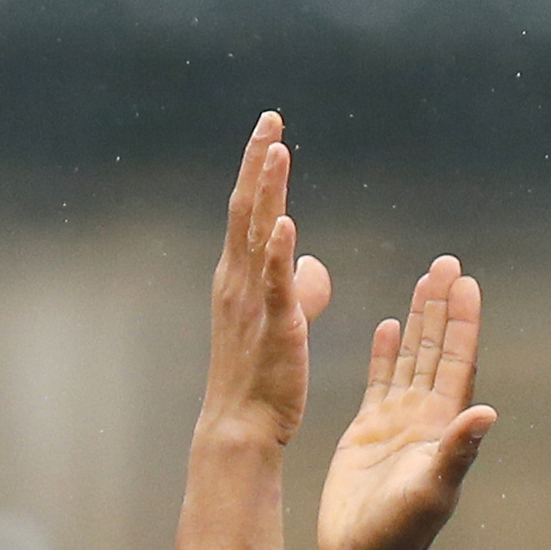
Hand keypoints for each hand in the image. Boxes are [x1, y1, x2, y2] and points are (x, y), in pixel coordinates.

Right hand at [196, 112, 332, 448]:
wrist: (241, 429)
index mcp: (240, 279)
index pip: (249, 213)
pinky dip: (278, 252)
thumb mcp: (283, 323)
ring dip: (267, 191)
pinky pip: (274, 285)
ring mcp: (252, 304)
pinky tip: (285, 222)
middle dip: (258, 164)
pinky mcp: (274, 329)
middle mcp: (237, 283)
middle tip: (271, 119)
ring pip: (258, 237)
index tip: (270, 132)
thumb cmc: (261, 380)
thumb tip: (313, 263)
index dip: (258, 172)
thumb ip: (299, 288)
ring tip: (277, 150)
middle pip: (247, 211)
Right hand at [318, 256, 497, 549]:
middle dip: (442, 307)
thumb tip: (487, 412)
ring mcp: (397, 422)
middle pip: (436, 349)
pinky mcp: (368, 432)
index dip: (463, 322)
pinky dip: (385, 353)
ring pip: (410, 358)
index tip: (467, 282)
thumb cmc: (401, 531)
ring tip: (424, 281)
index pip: (456, 361)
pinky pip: (380, 381)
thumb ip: (458, 449)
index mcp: (444, 425)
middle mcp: (425, 417)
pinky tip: (389, 325)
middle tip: (447, 262)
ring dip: (418, 321)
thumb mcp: (434, 488)